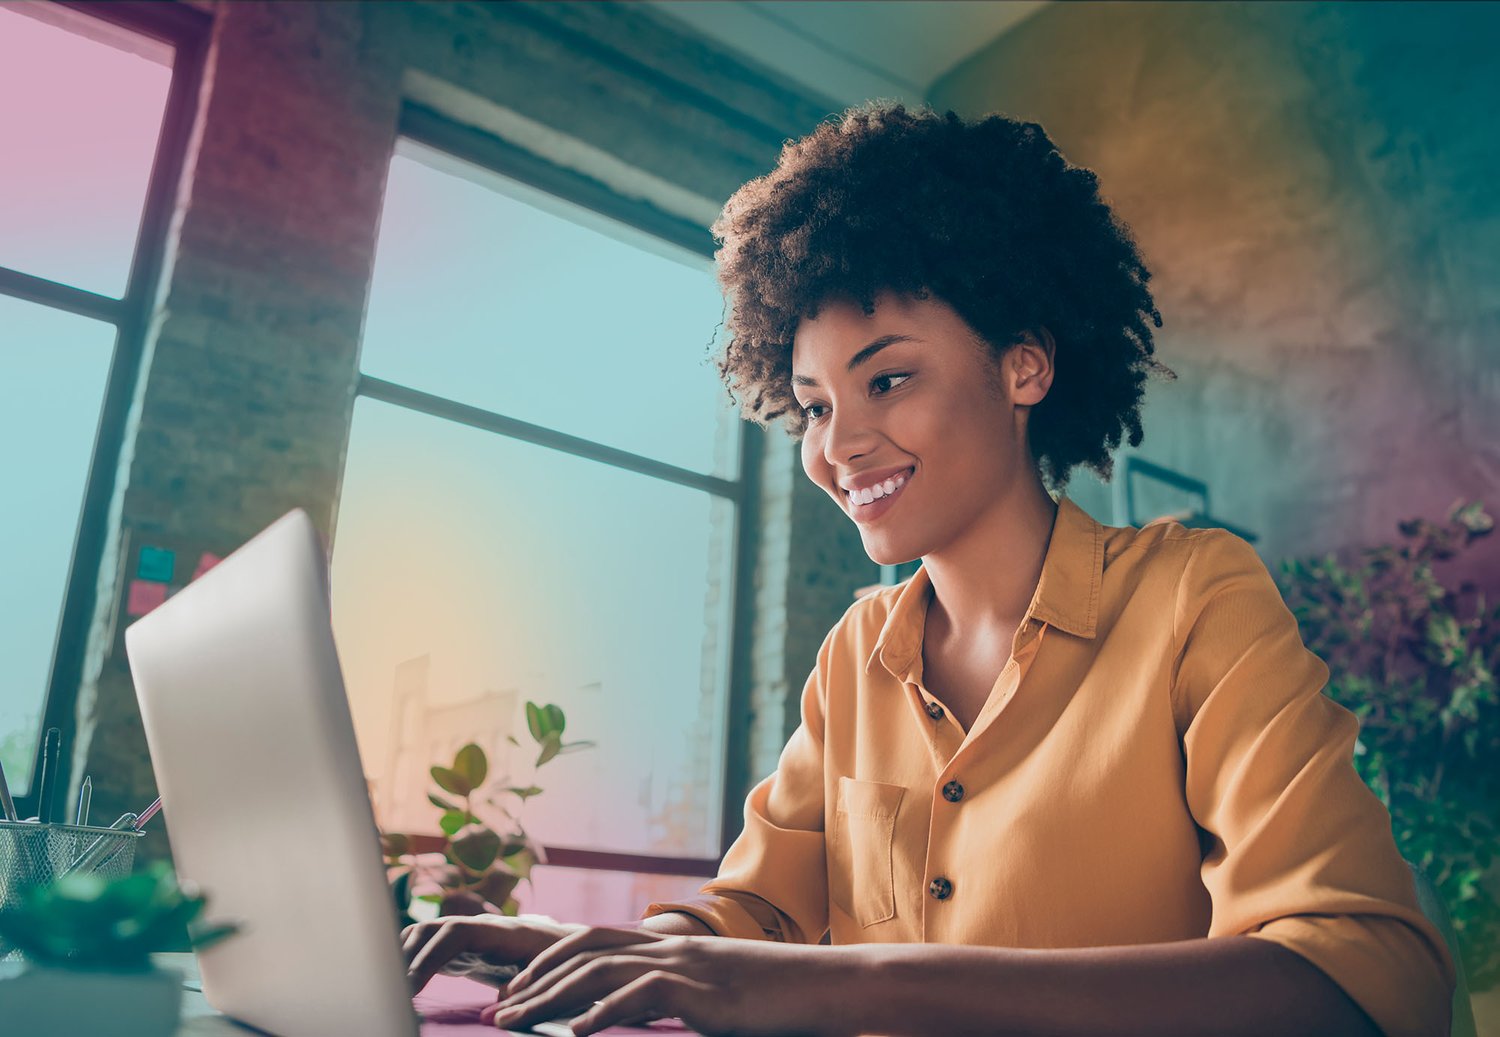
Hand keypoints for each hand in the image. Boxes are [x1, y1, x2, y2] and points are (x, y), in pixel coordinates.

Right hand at [403, 913, 585, 994]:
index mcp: (502, 932)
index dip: (430, 956)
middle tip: (389, 991)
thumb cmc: (562, 964)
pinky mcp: (460, 949)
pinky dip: (407, 959)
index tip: (410, 984)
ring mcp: (467, 935)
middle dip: (405, 957)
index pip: (455, 933)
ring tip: (387, 988)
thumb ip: (527, 984)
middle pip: (431, 930)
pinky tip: (397, 983)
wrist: (567, 948)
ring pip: (423, 935)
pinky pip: (426, 946)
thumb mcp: (550, 974)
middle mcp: (479, 927)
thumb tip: (503, 997)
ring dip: (401, 956)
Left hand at [485, 926, 852, 1035]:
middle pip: (582, 953)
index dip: (547, 961)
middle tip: (496, 1012)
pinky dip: (601, 1015)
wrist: (822, 986)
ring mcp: (683, 965)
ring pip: (598, 971)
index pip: (591, 940)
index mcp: (668, 946)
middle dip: (532, 982)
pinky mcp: (699, 991)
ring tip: (515, 1023)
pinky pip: (639, 997)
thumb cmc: (773, 997)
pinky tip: (573, 1035)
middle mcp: (668, 947)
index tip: (516, 989)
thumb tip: (637, 1015)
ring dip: (548, 999)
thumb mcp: (713, 994)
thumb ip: (672, 997)